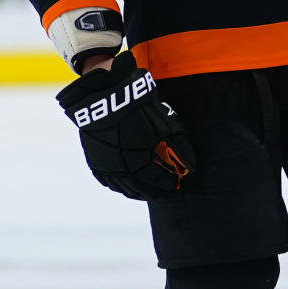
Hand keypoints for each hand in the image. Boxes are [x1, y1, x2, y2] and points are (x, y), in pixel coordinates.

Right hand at [56, 50, 195, 199]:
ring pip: (124, 188)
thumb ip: (180, 147)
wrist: (104, 95)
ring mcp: (106, 166)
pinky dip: (121, 186)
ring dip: (139, 192)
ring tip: (150, 191)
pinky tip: (128, 184)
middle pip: (141, 190)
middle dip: (156, 193)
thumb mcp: (165, 123)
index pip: (158, 183)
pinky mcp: (95, 160)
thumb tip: (193, 167)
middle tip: (167, 193)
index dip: (170, 186)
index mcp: (139, 162)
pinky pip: (109, 181)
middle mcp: (121, 169)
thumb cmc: (139, 107)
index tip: (179, 187)